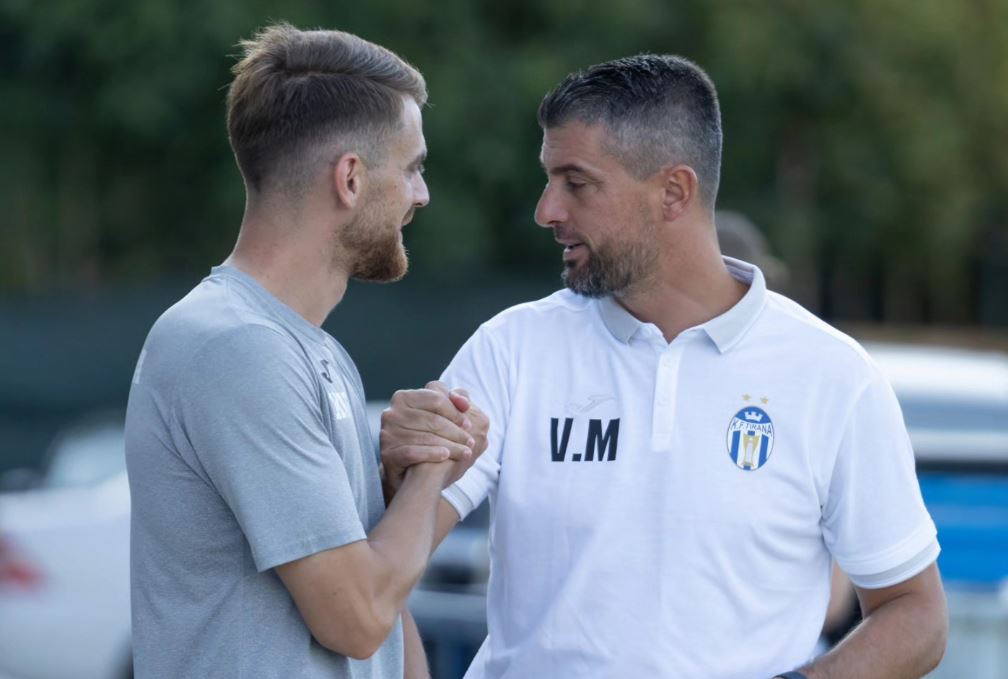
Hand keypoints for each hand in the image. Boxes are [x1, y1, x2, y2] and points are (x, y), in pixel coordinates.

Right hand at [380, 381, 485, 497]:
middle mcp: (392, 413)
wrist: (407, 474)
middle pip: (433, 419)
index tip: (469, 424)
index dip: (455, 412)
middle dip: (456, 431)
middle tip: (471, 442)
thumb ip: (452, 404)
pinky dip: (432, 453)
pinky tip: (446, 456)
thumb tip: (464, 401)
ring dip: (451, 445)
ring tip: (466, 453)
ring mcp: (388, 434)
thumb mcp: (439, 417)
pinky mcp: (388, 454)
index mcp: (404, 397)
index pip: (436, 398)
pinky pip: (413, 452)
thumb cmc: (427, 440)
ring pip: (426, 436)